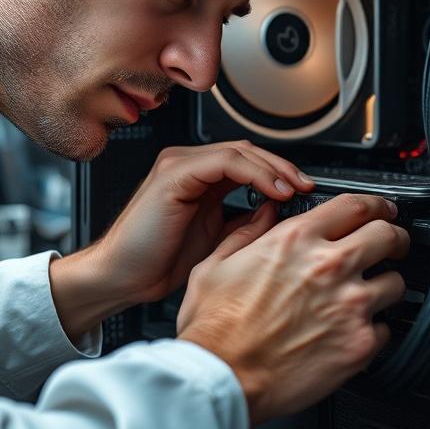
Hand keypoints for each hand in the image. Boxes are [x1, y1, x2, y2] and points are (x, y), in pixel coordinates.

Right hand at [48, 140, 312, 340]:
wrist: (121, 277)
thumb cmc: (159, 261)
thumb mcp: (217, 239)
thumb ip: (245, 220)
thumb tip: (279, 209)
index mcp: (199, 177)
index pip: (249, 160)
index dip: (279, 171)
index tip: (305, 190)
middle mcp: (188, 164)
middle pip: (248, 150)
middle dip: (283, 167)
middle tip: (308, 186)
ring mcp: (179, 164)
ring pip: (239, 151)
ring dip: (273, 168)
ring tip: (295, 188)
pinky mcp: (173, 173)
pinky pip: (223, 162)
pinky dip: (254, 173)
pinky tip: (272, 191)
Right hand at [177, 193, 409, 424]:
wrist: (222, 378)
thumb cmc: (215, 328)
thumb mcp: (216, 264)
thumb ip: (246, 233)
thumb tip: (264, 214)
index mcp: (295, 240)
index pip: (356, 205)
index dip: (375, 204)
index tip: (381, 210)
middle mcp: (329, 266)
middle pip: (387, 235)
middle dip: (394, 237)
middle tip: (392, 244)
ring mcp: (349, 305)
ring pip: (395, 282)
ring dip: (386, 284)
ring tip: (371, 294)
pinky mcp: (359, 344)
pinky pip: (385, 328)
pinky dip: (374, 329)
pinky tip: (354, 331)